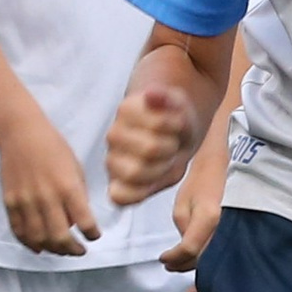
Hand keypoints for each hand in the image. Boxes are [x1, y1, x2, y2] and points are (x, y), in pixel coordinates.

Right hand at [0, 115, 97, 256]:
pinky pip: (19, 230)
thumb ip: (78, 196)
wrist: (21, 134)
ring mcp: (25, 202)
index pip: (85, 222)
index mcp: (68, 188)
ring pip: (39, 238)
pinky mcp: (9, 202)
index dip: (92, 234)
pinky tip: (39, 248)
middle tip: (79, 251)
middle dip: (73, 249)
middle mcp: (47, 198)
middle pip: (60, 237)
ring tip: (62, 251)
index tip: (94, 236)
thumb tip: (78, 221)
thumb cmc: (53, 148)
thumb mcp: (76, 169)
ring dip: (52, 250)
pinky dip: (29, 243)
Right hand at [107, 79, 198, 208]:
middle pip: (150, 149)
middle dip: (170, 149)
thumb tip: (151, 94)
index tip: (177, 128)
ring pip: (135, 173)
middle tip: (174, 146)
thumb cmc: (177, 122)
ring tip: (165, 159)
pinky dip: (138, 193)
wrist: (174, 135)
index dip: (169, 130)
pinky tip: (153, 179)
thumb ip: (168, 100)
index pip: (151, 125)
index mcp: (128, 110)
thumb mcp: (181, 105)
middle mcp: (113, 134)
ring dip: (160, 168)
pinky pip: (120, 197)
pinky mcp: (115, 184)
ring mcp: (111, 159)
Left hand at [160, 162, 224, 274]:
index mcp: (209, 217)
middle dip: (183, 265)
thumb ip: (182, 230)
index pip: (189, 249)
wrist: (223, 170)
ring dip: (198, 266)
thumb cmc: (203, 182)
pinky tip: (201, 261)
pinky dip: (209, 259)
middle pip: (203, 259)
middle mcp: (225, 226)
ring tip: (184, 270)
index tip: (163, 259)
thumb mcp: (182, 206)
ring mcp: (234, 230)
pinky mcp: (238, 233)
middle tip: (170, 266)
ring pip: (214, 259)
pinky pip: (222, 252)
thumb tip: (183, 250)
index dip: (174, 258)